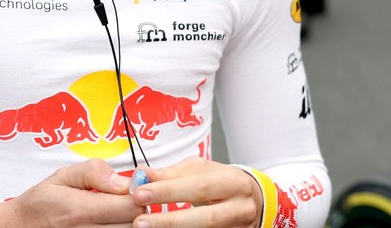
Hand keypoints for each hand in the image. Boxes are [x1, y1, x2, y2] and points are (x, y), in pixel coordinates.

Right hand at [0, 159, 139, 227]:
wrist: (21, 227)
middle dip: (137, 208)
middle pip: (135, 223)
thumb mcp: (62, 176)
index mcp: (80, 210)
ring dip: (129, 221)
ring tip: (118, 210)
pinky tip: (111, 220)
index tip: (132, 186)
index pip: (130, 205)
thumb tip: (122, 180)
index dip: (138, 193)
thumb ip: (93, 173)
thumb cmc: (42, 202)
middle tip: (126, 198)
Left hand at [130, 157, 262, 227]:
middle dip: (169, 221)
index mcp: (234, 182)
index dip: (168, 191)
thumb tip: (141, 174)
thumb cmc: (220, 182)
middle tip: (139, 221)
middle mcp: (241, 208)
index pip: (199, 186)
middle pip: (206, 218)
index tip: (139, 192)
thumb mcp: (200, 170)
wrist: (251, 200)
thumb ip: (171, 173)